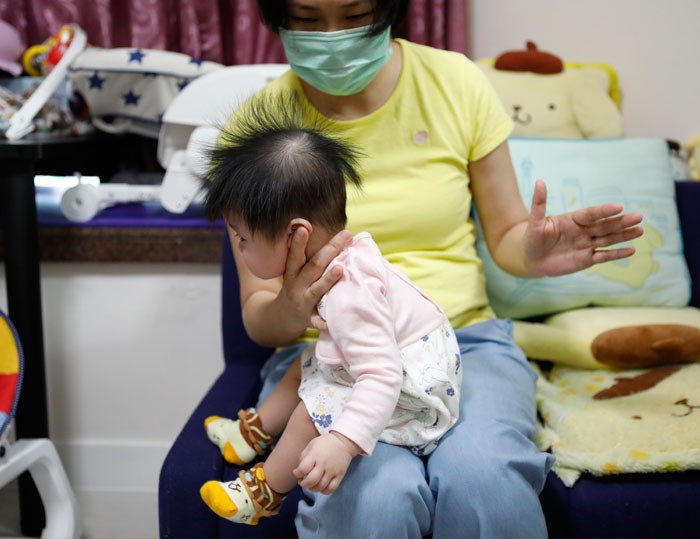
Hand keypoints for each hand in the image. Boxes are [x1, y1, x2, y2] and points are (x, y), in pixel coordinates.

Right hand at [282, 228, 351, 331]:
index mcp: (292, 273)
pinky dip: (325, 322)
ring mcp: (303, 303)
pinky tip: (333, 321)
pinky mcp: (309, 319)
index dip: (298, 243)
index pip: (295, 255)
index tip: (304, 228)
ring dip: (328, 279)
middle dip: (330, 250)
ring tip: (341, 269)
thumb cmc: (297, 287)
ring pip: (317, 290)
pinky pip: (318, 321)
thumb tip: (329, 234)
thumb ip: (307, 256)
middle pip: (314, 267)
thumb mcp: (295, 272)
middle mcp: (296, 286)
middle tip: (345, 235)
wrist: (284, 317)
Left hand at [292, 432, 359, 493]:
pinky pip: (331, 489)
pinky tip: (321, 486)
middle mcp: (323, 464)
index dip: (297, 473)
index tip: (297, 472)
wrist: (343, 441)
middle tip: (302, 481)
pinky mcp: (340, 475)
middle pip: (311, 481)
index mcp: (315, 455)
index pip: (303, 469)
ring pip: (320, 487)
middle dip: (304, 484)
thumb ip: (303, 457)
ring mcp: (332, 471)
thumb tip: (299, 470)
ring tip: (311, 484)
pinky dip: (324, 491)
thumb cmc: (325, 443)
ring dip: (313, 488)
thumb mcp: (312, 445)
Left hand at [524, 179, 643, 276]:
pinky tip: (631, 251)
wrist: (531, 259)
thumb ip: (539, 203)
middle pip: (605, 225)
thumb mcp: (535, 221)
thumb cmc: (532, 238)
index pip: (591, 214)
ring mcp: (586, 245)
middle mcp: (583, 230)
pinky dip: (616, 254)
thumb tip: (539, 181)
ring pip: (608, 239)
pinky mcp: (586, 259)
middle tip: (639, 217)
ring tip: (640, 231)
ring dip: (624, 236)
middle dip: (621, 222)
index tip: (618, 207)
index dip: (604, 211)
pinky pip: (604, 256)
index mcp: (573, 219)